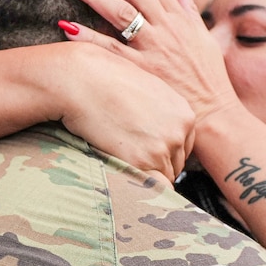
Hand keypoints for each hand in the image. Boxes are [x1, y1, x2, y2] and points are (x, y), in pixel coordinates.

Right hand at [56, 45, 194, 183]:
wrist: (81, 78)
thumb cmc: (105, 78)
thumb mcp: (144, 89)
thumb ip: (158, 113)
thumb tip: (153, 133)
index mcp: (183, 114)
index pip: (183, 147)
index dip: (162, 151)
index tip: (143, 148)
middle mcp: (179, 132)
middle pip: (175, 165)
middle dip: (154, 164)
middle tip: (127, 153)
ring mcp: (162, 148)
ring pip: (162, 178)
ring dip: (143, 174)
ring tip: (119, 158)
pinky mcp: (141, 161)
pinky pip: (148, 188)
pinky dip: (137, 187)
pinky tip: (119, 170)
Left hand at [59, 0, 239, 124]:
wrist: (216, 117)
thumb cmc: (210, 79)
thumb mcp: (205, 37)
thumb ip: (188, 6)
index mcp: (180, 18)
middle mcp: (167, 29)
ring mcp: (155, 50)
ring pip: (121, 13)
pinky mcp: (144, 73)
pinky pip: (112, 52)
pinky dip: (89, 38)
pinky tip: (66, 26)